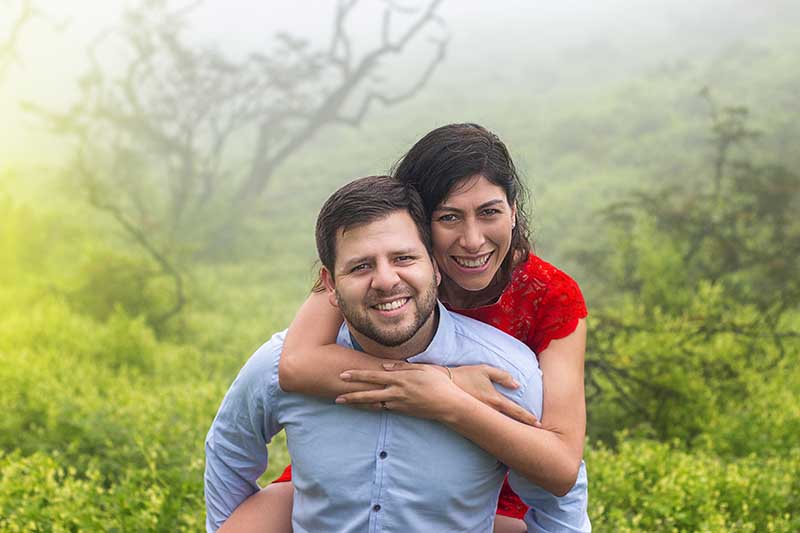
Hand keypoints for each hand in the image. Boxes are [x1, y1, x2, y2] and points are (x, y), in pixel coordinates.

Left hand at [335, 362, 467, 420]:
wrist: (449, 404)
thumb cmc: (438, 382)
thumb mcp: (422, 368)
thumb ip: (402, 366)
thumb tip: (384, 366)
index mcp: (400, 378)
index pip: (373, 376)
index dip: (357, 375)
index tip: (343, 375)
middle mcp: (397, 392)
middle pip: (369, 393)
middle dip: (351, 395)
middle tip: (336, 396)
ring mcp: (399, 404)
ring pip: (373, 404)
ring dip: (358, 403)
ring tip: (344, 403)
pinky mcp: (403, 412)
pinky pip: (383, 409)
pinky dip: (371, 408)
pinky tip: (363, 407)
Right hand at [450, 365, 540, 426]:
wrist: (443, 387)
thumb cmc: (464, 376)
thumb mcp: (484, 370)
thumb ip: (502, 376)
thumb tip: (516, 384)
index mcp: (495, 400)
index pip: (516, 411)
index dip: (528, 418)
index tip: (538, 424)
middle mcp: (490, 412)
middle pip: (511, 424)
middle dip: (523, 430)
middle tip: (536, 435)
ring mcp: (481, 419)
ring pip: (500, 428)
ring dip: (510, 432)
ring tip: (520, 437)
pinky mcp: (473, 422)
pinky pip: (489, 428)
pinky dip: (496, 432)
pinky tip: (499, 435)